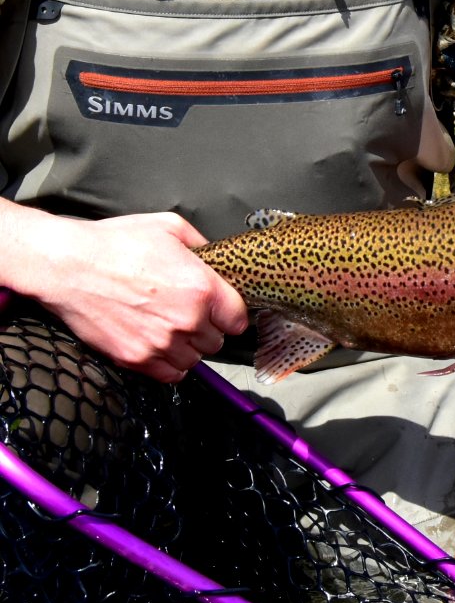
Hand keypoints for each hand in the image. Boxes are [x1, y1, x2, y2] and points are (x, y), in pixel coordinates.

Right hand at [4, 206, 247, 382]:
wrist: (67, 265)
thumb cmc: (115, 243)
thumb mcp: (170, 227)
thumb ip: (202, 246)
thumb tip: (216, 260)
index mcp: (202, 288)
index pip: (238, 320)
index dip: (229, 314)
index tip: (220, 310)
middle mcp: (187, 320)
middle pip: (217, 341)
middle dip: (206, 328)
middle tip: (187, 314)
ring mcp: (162, 343)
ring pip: (194, 359)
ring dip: (187, 347)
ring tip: (169, 328)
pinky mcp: (137, 359)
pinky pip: (170, 375)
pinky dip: (169, 365)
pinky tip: (159, 345)